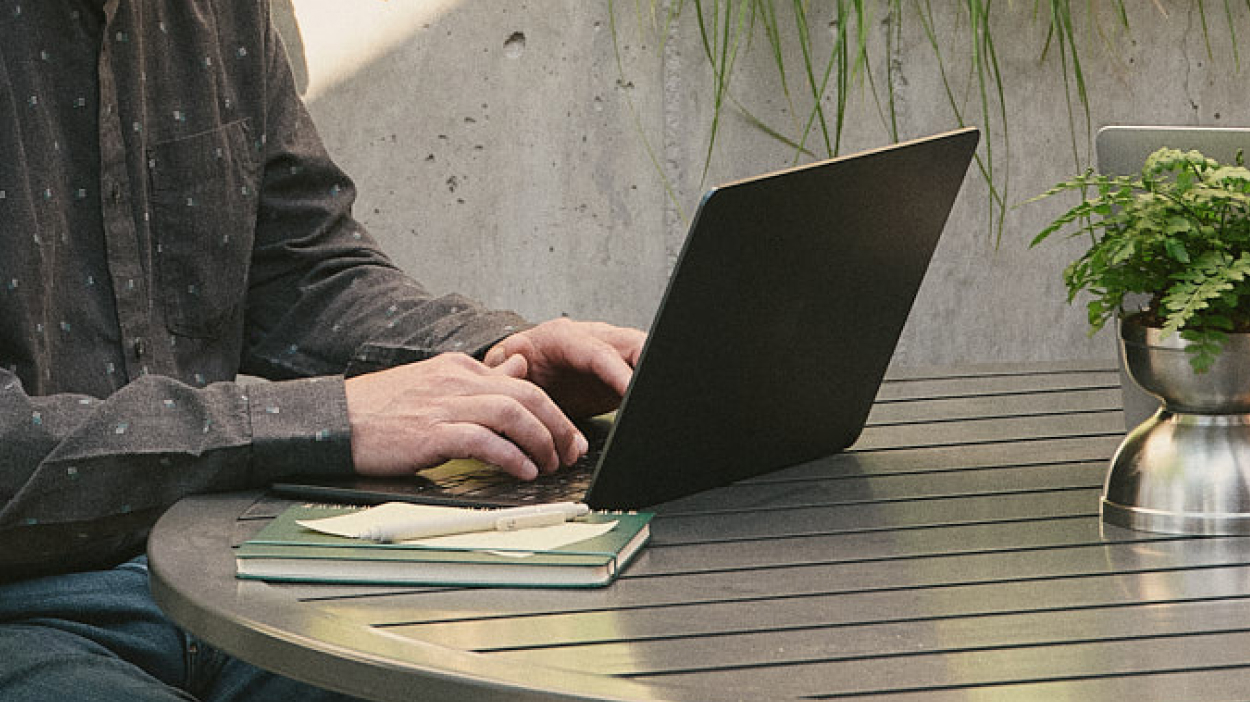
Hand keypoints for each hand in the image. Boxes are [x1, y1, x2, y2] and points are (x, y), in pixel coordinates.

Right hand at [344, 353, 587, 480]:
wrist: (333, 420)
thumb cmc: (381, 409)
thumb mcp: (436, 383)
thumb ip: (481, 377)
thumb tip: (519, 364)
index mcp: (460, 368)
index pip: (522, 383)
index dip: (553, 412)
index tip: (568, 437)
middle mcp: (456, 380)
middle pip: (527, 395)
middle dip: (558, 427)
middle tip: (571, 453)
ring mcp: (443, 405)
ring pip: (512, 413)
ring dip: (540, 442)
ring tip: (550, 466)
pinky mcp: (430, 432)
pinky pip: (483, 440)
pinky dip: (510, 456)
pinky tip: (523, 471)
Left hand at [483, 317, 645, 418]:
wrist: (525, 370)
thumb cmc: (516, 365)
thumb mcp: (501, 364)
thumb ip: (502, 362)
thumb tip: (514, 356)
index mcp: (564, 337)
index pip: (598, 352)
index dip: (618, 371)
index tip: (631, 389)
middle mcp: (593, 339)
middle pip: (633, 343)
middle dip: (649, 361)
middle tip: (656, 388)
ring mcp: (610, 355)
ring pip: (643, 355)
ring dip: (651, 373)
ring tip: (656, 398)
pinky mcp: (620, 373)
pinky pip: (641, 375)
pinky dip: (646, 387)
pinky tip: (648, 405)